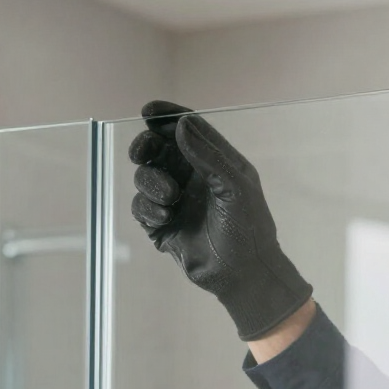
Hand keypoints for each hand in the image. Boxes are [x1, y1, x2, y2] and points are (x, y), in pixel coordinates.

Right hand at [128, 100, 312, 340]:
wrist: (243, 275)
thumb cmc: (248, 229)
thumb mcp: (235, 187)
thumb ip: (208, 155)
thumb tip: (180, 124)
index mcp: (213, 162)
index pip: (186, 128)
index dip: (166, 117)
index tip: (148, 113)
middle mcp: (192, 177)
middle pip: (156, 148)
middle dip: (145, 147)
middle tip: (142, 153)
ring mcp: (175, 201)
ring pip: (145, 176)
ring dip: (150, 182)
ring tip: (170, 199)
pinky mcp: (162, 225)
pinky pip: (141, 206)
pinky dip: (148, 208)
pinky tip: (165, 217)